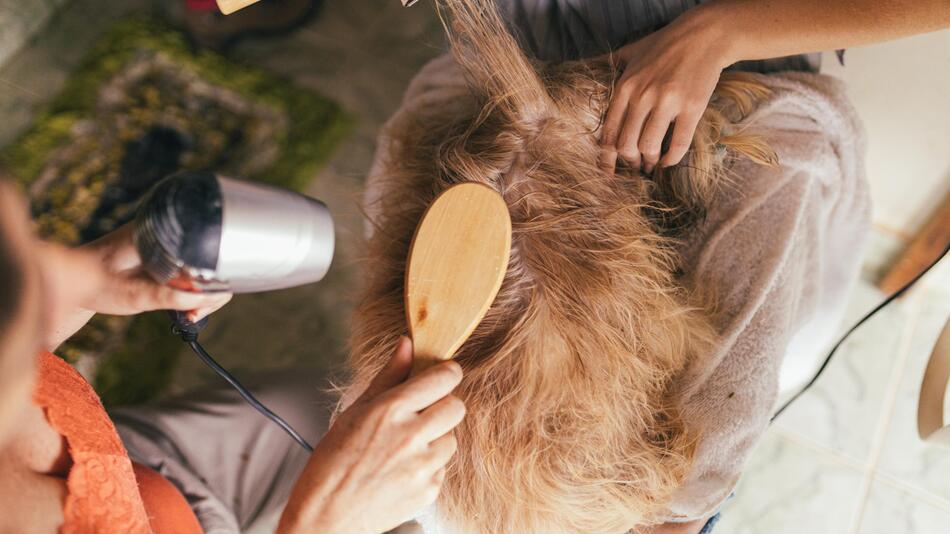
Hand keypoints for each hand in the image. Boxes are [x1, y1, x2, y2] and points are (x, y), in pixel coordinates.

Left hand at [41, 225, 231, 348]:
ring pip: (202, 269)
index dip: (213, 277)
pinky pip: (189, 273)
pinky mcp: (164, 259)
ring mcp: (166, 248)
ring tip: (190, 315)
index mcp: (160, 235)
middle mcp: (167, 237)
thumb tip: (204, 299)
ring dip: (203, 293)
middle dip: (210, 290)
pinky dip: (191, 291)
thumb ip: (169, 296)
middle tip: (195, 314)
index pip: (205, 249)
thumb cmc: (95, 283)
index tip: (201, 303)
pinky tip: (186, 307)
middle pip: (209, 260)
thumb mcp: (133, 294)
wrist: (72, 281)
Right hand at [278, 337, 464, 533]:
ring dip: (435, 439)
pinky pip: (442, 468)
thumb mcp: (355, 410)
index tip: (442, 376)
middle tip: (421, 414)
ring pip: (451, 439)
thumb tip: (408, 344)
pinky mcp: (429, 490)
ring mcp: (422, 466)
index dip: (446, 374)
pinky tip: (402, 470)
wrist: (326, 518)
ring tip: (404, 448)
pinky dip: (428, 467)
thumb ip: (388, 375)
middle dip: (443, 406)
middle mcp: (410, 435)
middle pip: (456, 407)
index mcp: (390, 409)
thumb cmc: (333, 462)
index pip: (444, 378)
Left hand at [600, 7, 733, 173]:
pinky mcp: (692, 107)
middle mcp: (642, 96)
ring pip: (649, 146)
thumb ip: (612, 64)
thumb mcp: (632, 51)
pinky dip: (672, 159)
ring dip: (649, 162)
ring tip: (652, 164)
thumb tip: (591, 67)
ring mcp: (668, 102)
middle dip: (629, 162)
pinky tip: (668, 162)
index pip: (608, 131)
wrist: (704, 34)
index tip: (608, 171)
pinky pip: (679, 144)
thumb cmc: (666, 44)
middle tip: (636, 166)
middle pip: (626, 144)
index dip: (606, 158)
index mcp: (625, 86)